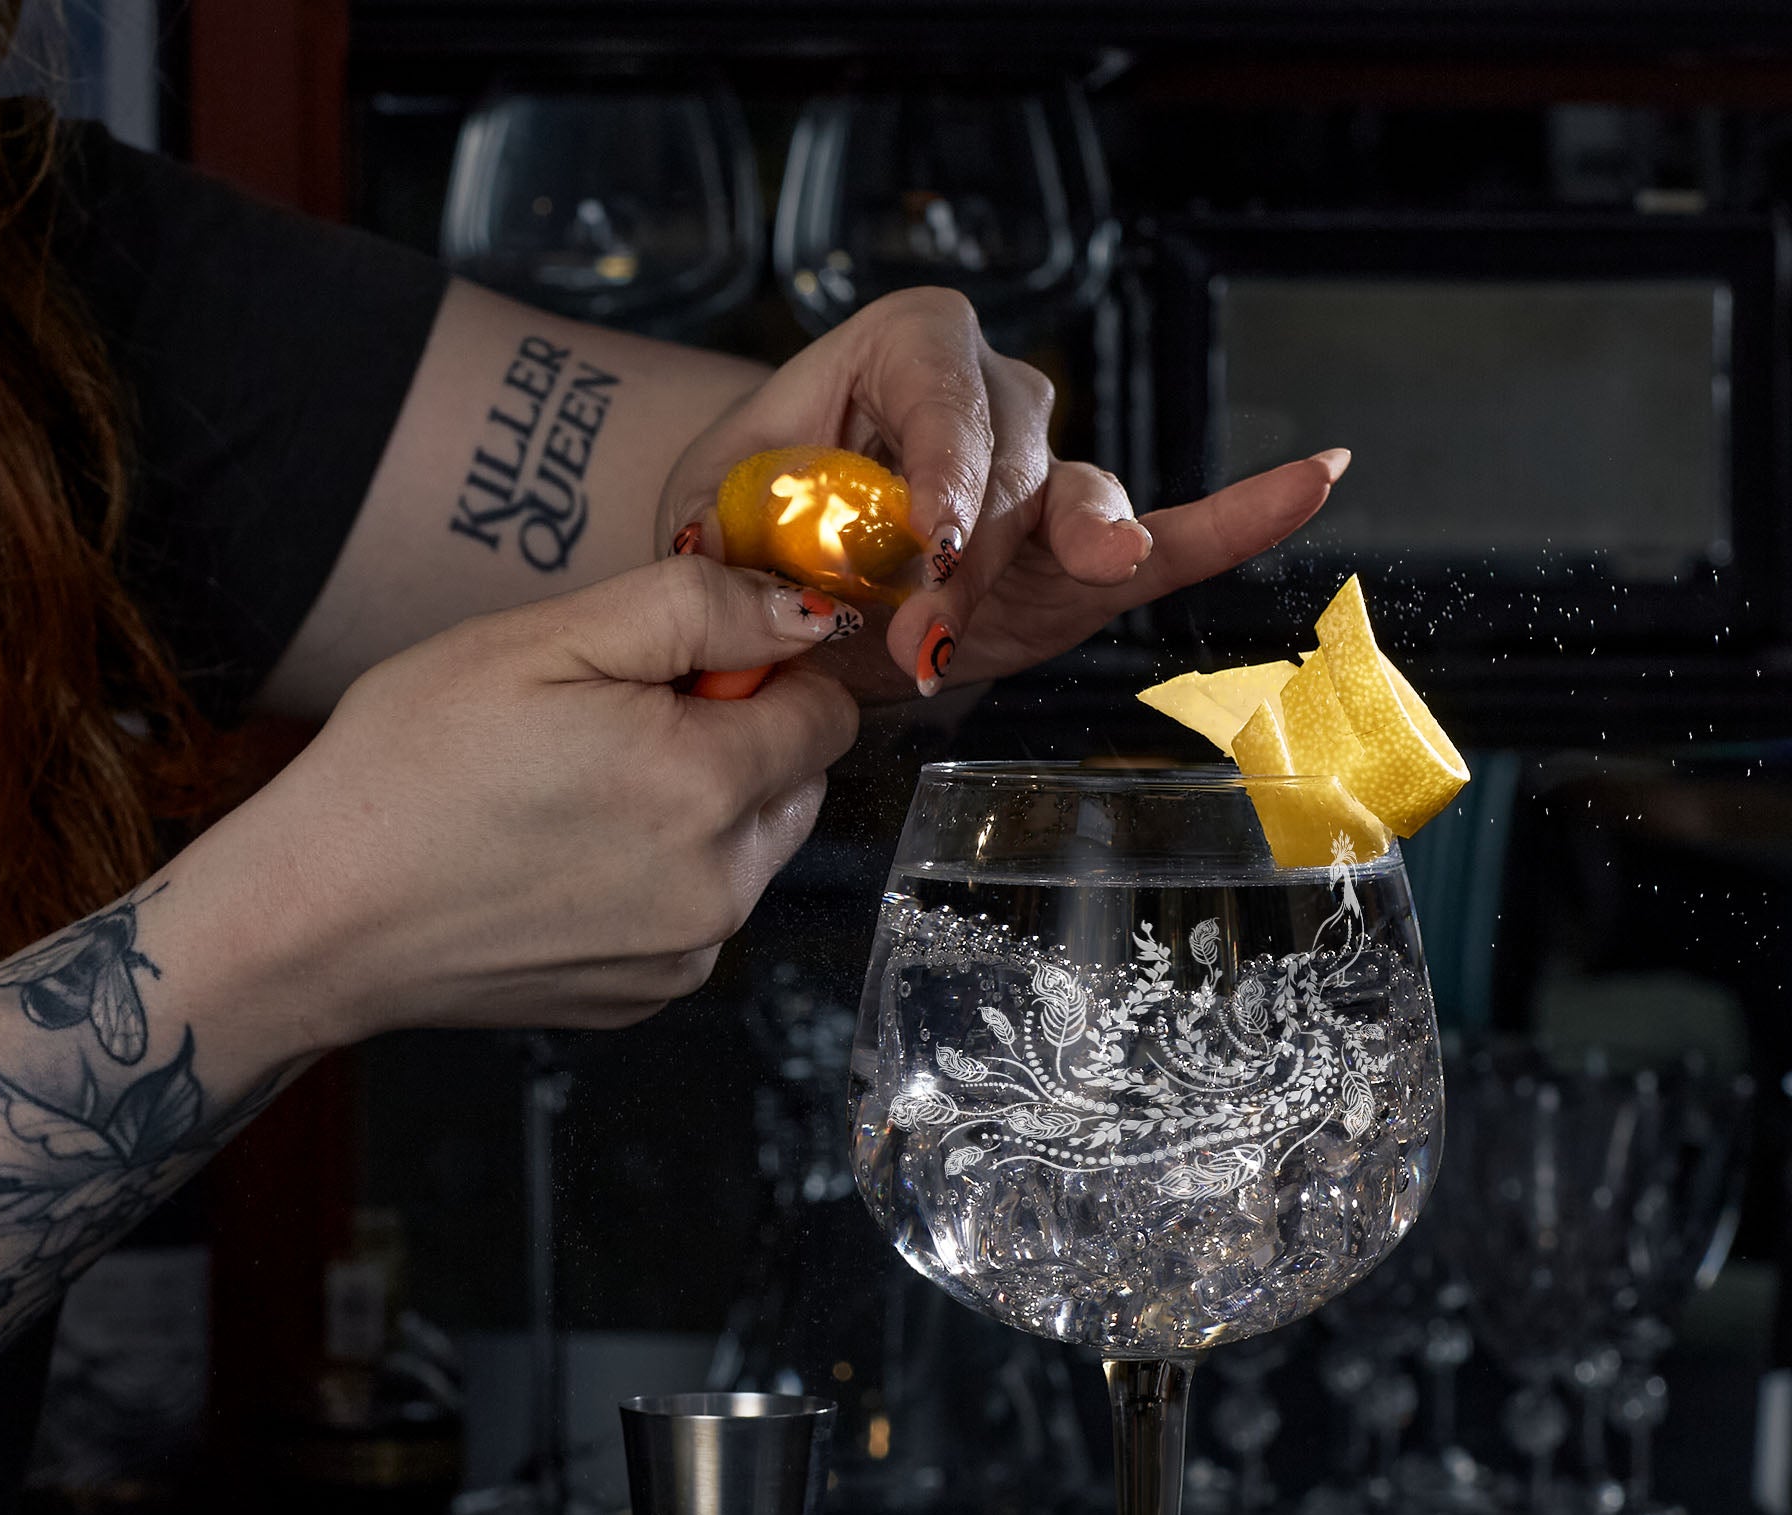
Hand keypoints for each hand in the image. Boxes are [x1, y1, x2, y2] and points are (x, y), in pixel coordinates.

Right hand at [235, 557, 861, 1037]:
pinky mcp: (645, 997)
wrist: (319, 916)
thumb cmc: (409, 769)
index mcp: (704, 787)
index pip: (826, 716)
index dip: (762, 672)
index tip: (680, 668)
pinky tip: (563, 858)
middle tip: (610, 728)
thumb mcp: (543, 638)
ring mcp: (684, 955)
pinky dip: (657, 878)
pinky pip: (695, 915)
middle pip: (794, 786)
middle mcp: (718, 888)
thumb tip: (801, 615)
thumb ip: (694, 611)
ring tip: (575, 795)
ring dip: (697, 812)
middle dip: (733, 743)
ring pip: (749, 853)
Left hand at [657, 287, 1346, 699]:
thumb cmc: (747, 519)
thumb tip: (791, 600)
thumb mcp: (724, 511)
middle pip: (1015, 459)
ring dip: (1077, 553)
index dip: (945, 462)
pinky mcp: (1082, 562)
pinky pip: (1173, 534)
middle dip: (977, 553)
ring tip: (1095, 573)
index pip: (941, 385)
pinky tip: (1314, 480)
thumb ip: (759, 543)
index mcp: (902, 352)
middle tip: (919, 638)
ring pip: (1080, 501)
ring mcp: (1049, 478)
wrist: (775, 561)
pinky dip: (1238, 519)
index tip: (931, 541)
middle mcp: (993, 398)